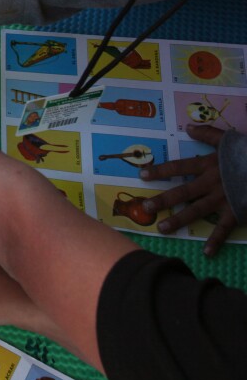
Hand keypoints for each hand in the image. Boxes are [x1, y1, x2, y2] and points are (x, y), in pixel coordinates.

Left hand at [140, 124, 233, 255]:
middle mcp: (211, 183)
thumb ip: (208, 134)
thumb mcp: (228, 139)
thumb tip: (188, 126)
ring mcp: (223, 199)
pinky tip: (206, 252)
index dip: (160, 171)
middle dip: (163, 200)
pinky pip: (224, 228)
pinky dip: (216, 241)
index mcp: (208, 165)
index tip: (142, 175)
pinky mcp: (236, 211)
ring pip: (197, 211)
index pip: (178, 167)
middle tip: (145, 207)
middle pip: (182, 192)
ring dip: (179, 220)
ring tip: (162, 229)